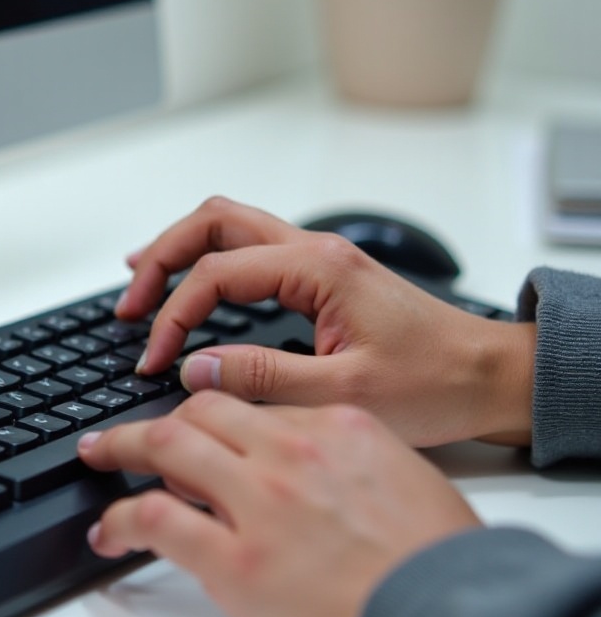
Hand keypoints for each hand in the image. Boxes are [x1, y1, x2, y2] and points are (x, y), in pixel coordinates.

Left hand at [79, 393, 481, 616]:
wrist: (454, 611)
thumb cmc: (440, 554)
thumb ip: (350, 456)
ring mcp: (258, 501)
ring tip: (97, 455)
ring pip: (165, 447)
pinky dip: (119, 519)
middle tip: (129, 430)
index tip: (196, 425)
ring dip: (121, 447)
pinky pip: (154, 519)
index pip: (252, 404)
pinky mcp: (235, 559)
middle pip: (200, 410)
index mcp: (334, 424)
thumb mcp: (405, 473)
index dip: (212, 414)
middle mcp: (289, 450)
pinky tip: (107, 530)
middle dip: (158, 417)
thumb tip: (314, 465)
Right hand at [117, 197, 534, 447]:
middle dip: (162, 257)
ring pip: (230, 226)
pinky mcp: (320, 276)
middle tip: (129, 302)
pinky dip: (209, 261)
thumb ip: (263, 380)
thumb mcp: (344, 394)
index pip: (216, 273)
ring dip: (181, 250)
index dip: (173, 315)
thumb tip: (195, 368)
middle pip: (214, 222)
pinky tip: (194, 287)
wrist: (487, 374)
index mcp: (317, 268)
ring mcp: (317, 258)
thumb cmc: (434, 381)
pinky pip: (249, 250)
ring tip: (141, 282)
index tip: (153, 359)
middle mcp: (314, 250)